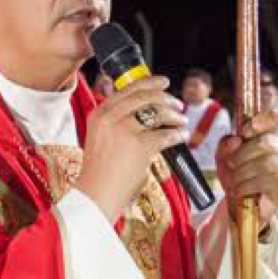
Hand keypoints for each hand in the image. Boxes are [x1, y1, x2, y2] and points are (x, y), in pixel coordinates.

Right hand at [75, 76, 187, 222]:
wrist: (95, 196)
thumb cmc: (100, 172)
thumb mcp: (101, 138)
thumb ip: (117, 121)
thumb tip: (146, 109)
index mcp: (99, 114)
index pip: (128, 89)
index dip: (149, 82)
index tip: (163, 81)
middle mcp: (109, 118)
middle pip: (145, 97)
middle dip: (166, 98)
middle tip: (178, 104)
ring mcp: (124, 131)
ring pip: (158, 113)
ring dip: (175, 115)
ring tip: (182, 121)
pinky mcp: (139, 146)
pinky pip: (165, 134)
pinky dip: (177, 134)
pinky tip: (182, 136)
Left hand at [215, 110, 277, 230]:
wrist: (238, 204)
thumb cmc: (234, 176)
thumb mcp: (223, 158)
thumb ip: (225, 145)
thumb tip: (236, 140)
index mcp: (265, 137)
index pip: (273, 120)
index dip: (261, 121)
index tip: (244, 132)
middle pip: (265, 142)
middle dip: (242, 155)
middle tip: (231, 165)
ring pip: (265, 163)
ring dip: (242, 173)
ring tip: (233, 182)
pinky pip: (264, 182)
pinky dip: (245, 186)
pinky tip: (239, 191)